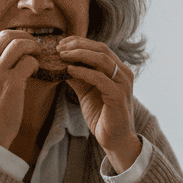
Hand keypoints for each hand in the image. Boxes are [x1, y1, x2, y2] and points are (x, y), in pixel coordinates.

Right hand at [0, 29, 39, 147]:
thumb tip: (6, 52)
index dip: (11, 37)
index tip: (21, 42)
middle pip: (6, 35)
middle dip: (24, 36)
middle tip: (34, 45)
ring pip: (18, 44)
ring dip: (32, 46)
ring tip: (37, 54)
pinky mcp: (11, 82)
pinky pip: (28, 61)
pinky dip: (35, 63)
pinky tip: (35, 70)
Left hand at [60, 38, 141, 173]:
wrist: (114, 140)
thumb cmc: (102, 116)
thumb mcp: (87, 92)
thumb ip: (78, 77)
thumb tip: (61, 64)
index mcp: (118, 70)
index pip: (100, 48)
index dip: (80, 42)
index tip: (61, 43)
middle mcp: (124, 73)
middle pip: (101, 49)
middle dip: (78, 45)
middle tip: (59, 47)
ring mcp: (123, 84)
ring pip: (102, 60)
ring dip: (79, 55)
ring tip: (62, 55)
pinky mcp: (118, 96)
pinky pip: (99, 78)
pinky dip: (83, 72)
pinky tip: (69, 70)